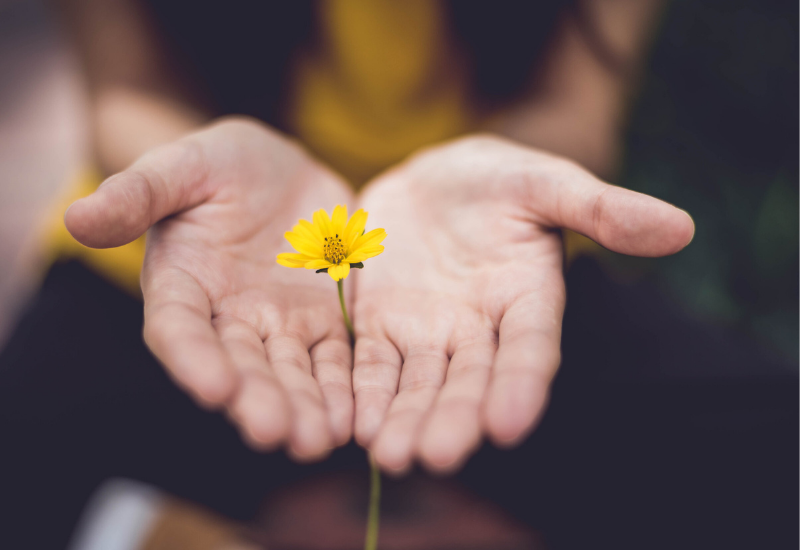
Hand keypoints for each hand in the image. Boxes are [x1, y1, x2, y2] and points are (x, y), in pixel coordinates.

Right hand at [66, 118, 354, 459]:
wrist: (280, 171)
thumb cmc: (220, 165)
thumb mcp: (182, 166)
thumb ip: (138, 192)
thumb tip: (77, 217)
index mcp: (183, 284)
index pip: (180, 328)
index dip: (193, 359)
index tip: (214, 388)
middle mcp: (228, 317)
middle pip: (240, 365)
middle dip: (257, 399)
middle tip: (275, 433)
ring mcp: (279, 324)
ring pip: (290, 372)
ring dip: (303, 407)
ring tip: (318, 440)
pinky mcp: (323, 321)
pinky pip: (334, 359)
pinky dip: (342, 389)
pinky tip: (354, 419)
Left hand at [352, 135, 693, 472]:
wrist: (431, 180)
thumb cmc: (497, 180)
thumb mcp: (545, 182)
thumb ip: (601, 208)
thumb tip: (681, 227)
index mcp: (527, 298)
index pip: (530, 348)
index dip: (522, 384)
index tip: (509, 424)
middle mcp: (479, 329)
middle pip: (469, 380)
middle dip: (454, 418)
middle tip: (437, 456)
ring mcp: (427, 332)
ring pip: (418, 384)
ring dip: (405, 420)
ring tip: (390, 456)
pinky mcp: (380, 326)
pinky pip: (371, 365)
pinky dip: (364, 393)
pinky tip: (353, 424)